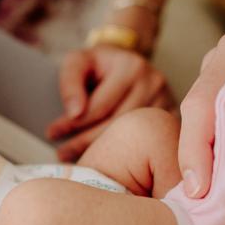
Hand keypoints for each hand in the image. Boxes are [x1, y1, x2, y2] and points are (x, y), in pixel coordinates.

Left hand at [47, 45, 173, 160]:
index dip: (72, 123)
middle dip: (85, 142)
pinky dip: (129, 155)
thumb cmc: (100, 64)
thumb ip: (70, 83)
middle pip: (116, 124)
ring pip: (133, 138)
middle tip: (61, 154)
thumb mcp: (79, 62)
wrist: (128, 61)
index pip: (99, 105)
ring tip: (80, 160)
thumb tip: (74, 113)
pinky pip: (149, 143)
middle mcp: (154, 83)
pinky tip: (110, 163)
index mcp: (131, 67)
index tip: (52, 133)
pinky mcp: (173, 117)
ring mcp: (167, 101)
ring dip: (105, 153)